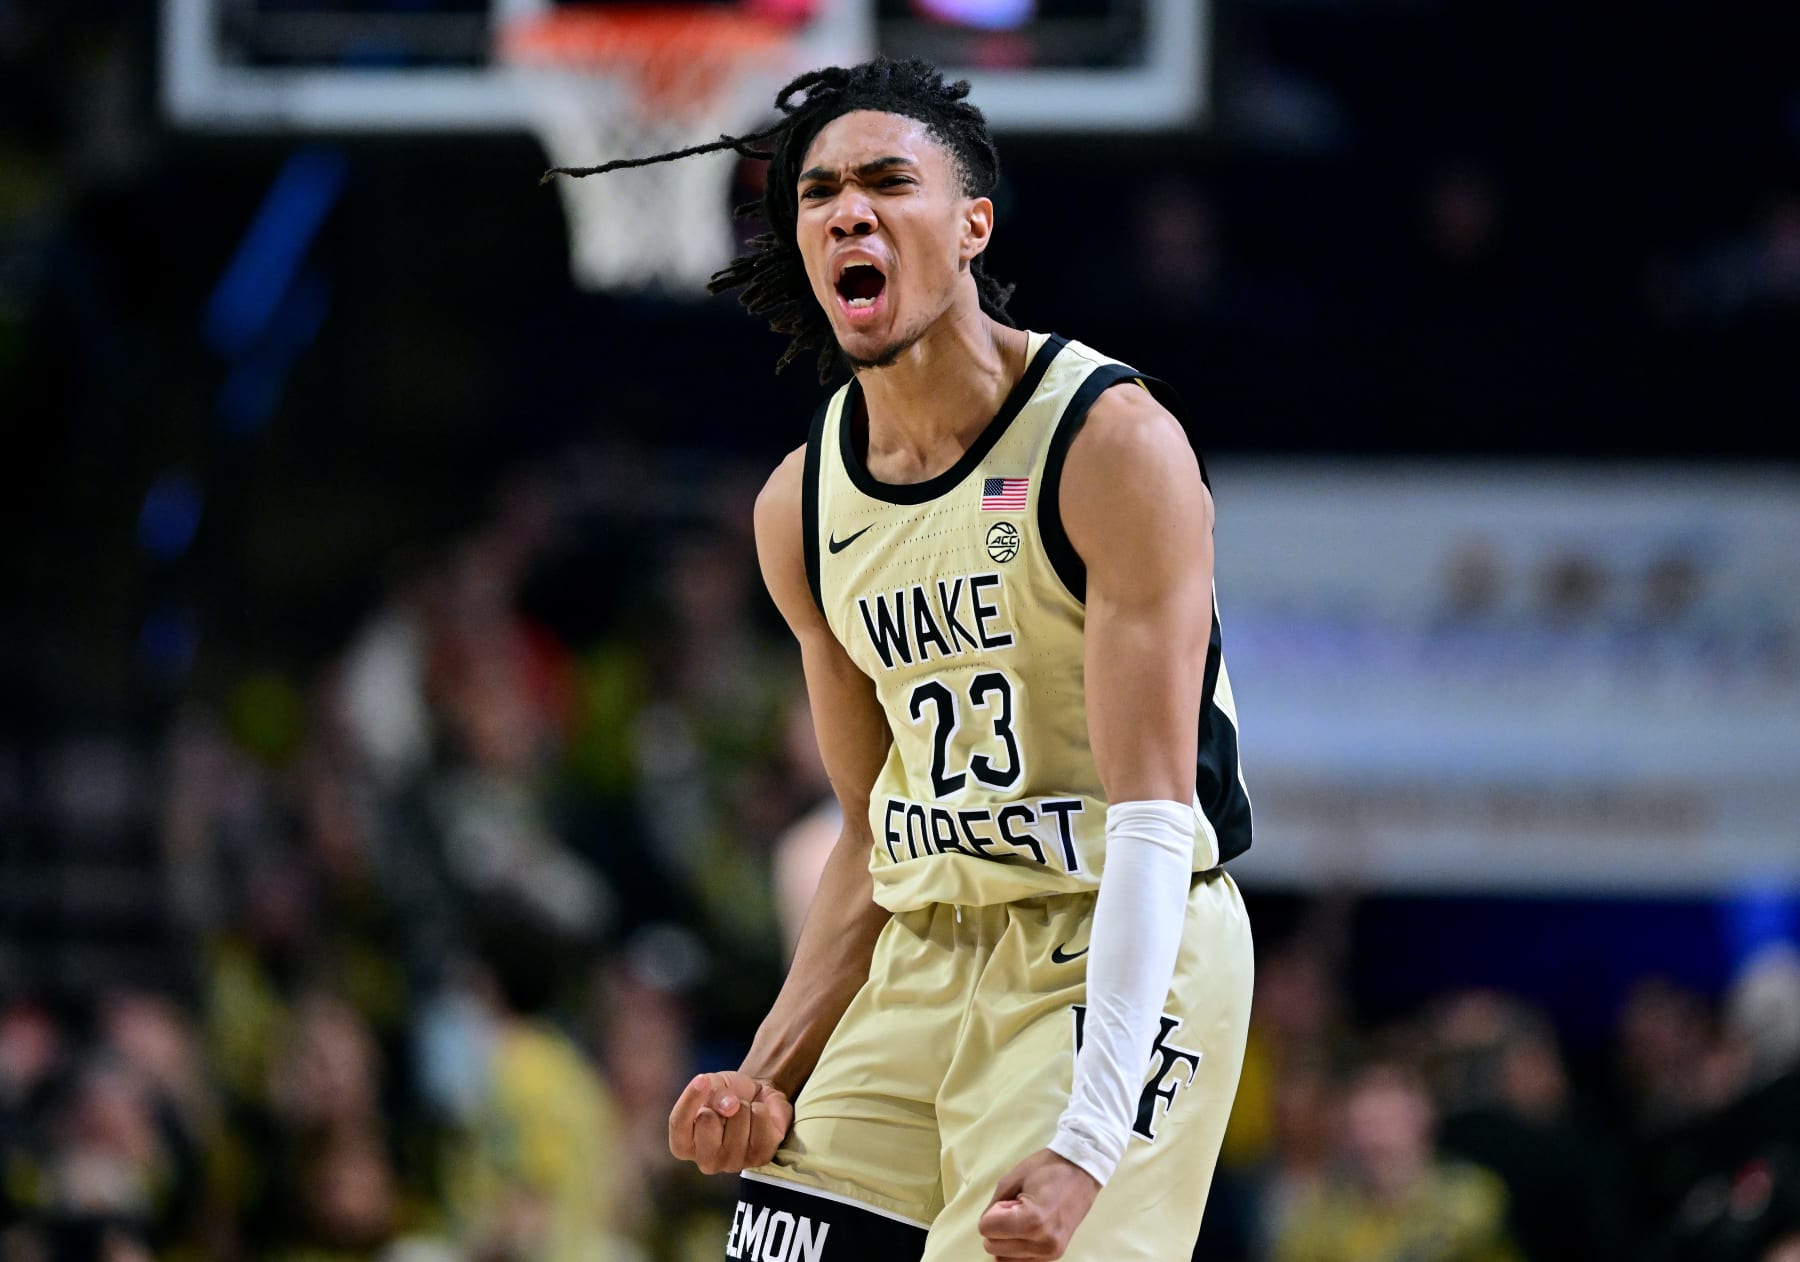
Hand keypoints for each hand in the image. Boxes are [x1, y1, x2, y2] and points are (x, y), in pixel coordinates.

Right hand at [668, 1069, 791, 1174]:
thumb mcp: (712, 1084)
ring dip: (744, 1105)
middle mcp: (706, 1161)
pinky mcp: (760, 1157)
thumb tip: (729, 1106)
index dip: (690, 1099)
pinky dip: (761, 1109)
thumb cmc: (725, 1095)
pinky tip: (758, 1118)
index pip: (678, 1123)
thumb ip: (713, 1092)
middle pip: (707, 1121)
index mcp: (683, 1145)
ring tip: (743, 1113)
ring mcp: (733, 1163)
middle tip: (727, 1107)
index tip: (702, 1079)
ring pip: (737, 1117)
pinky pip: (760, 1119)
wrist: (756, 1098)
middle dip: (720, 1102)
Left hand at [978, 1148, 1101, 1259]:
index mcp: (1033, 1221)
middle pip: (992, 1247)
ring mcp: (1051, 1252)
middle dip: (998, 1226)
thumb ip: (993, 1205)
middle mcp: (1043, 1243)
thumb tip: (985, 1226)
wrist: (1082, 1171)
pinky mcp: (1054, 1255)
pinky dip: (1016, 1246)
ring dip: (1007, 1238)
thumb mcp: (1013, 1178)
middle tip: (1017, 1207)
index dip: (993, 1211)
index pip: (986, 1229)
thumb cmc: (1048, 1168)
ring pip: (1004, 1258)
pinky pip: (1020, 1261)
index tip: (1012, 1200)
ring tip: (1024, 1217)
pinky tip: (1029, 1228)